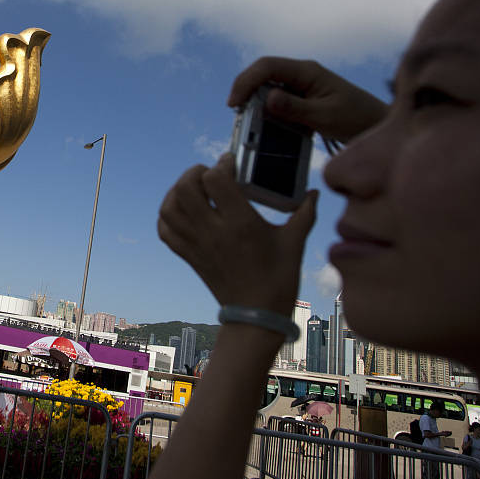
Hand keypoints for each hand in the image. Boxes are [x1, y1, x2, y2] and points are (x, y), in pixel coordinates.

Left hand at [158, 154, 317, 313]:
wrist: (257, 314)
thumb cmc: (278, 278)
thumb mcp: (296, 241)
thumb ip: (305, 212)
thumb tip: (315, 193)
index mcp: (241, 223)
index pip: (216, 180)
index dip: (222, 165)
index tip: (232, 164)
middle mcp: (214, 232)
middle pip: (185, 189)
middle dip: (195, 173)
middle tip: (210, 173)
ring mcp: (197, 245)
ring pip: (170, 208)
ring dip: (177, 191)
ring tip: (195, 188)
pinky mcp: (189, 256)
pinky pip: (165, 231)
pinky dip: (167, 215)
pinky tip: (182, 210)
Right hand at [228, 57, 387, 142]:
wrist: (378, 125)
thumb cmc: (357, 118)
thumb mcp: (325, 116)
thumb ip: (295, 108)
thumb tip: (267, 97)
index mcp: (307, 71)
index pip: (267, 66)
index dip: (246, 81)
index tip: (235, 104)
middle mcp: (302, 74)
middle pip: (263, 74)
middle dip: (246, 92)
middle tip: (238, 115)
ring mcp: (303, 86)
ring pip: (269, 87)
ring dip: (256, 103)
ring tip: (249, 123)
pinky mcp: (304, 99)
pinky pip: (279, 100)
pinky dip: (269, 112)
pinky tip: (266, 126)